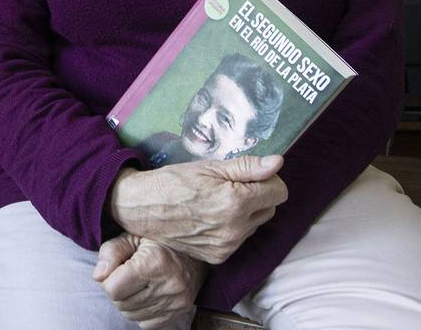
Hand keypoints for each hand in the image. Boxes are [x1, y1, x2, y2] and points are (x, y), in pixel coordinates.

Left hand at [94, 234, 206, 328]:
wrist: (192, 251)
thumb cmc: (155, 241)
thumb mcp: (131, 236)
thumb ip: (111, 252)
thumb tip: (98, 276)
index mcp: (154, 262)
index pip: (113, 289)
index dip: (108, 279)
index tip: (116, 269)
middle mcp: (169, 285)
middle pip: (121, 304)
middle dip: (117, 291)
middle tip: (126, 275)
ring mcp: (176, 302)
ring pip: (131, 315)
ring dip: (128, 302)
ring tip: (137, 284)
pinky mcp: (179, 313)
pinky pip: (146, 324)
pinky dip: (140, 312)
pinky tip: (146, 294)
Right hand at [109, 155, 287, 264]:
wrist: (142, 207)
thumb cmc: (174, 181)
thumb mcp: (209, 166)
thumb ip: (248, 166)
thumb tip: (278, 163)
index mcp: (236, 202)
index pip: (279, 191)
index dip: (266, 179)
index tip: (247, 175)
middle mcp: (236, 228)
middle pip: (269, 209)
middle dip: (256, 196)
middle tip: (228, 187)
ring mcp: (227, 245)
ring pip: (254, 225)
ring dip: (244, 213)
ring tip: (215, 203)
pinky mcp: (218, 256)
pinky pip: (239, 239)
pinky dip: (231, 228)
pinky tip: (209, 218)